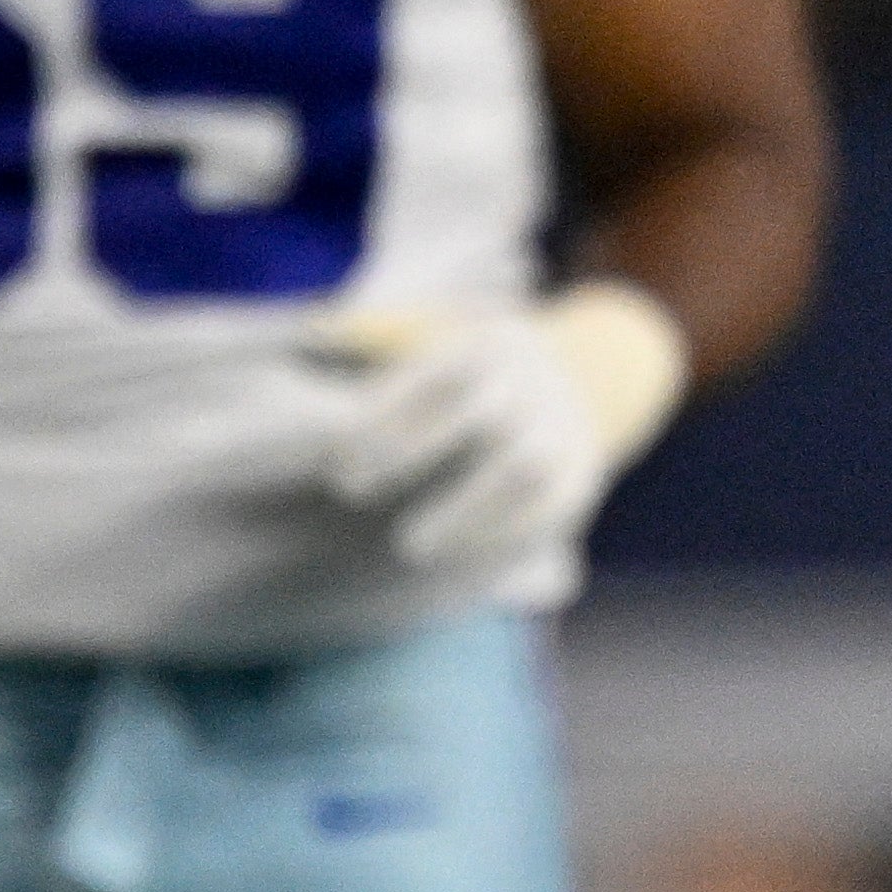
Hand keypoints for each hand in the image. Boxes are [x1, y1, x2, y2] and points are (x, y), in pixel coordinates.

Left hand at [309, 280, 690, 576]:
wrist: (572, 388)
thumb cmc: (459, 379)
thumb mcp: (426, 346)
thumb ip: (371, 350)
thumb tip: (314, 335)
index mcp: (495, 342)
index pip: (444, 374)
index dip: (387, 416)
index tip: (336, 456)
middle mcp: (538, 381)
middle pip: (485, 414)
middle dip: (411, 451)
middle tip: (348, 490)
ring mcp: (565, 430)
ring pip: (522, 471)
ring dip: (463, 513)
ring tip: (407, 546)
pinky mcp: (577, 482)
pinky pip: (544, 515)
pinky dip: (494, 540)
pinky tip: (448, 556)